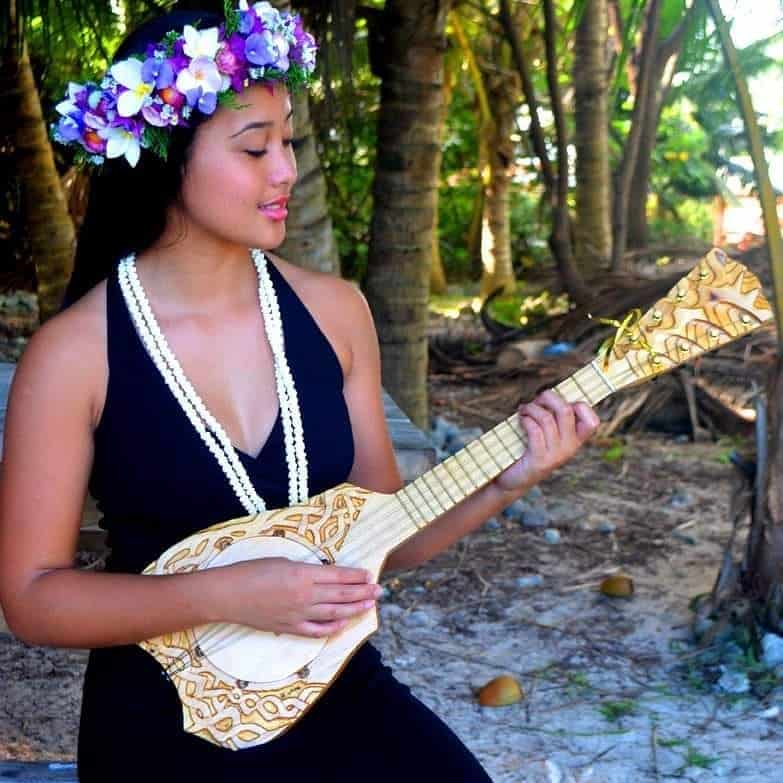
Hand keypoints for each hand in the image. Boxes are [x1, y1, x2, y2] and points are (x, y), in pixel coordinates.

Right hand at [215, 557, 381, 637]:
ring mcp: (298, 614)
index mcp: (303, 574)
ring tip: (369, 606)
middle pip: (341, 594)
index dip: (357, 577)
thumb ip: (306, 570)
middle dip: (363, 593)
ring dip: (354, 609)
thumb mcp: (283, 562)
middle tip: (379, 591)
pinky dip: (332, 628)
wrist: (228, 595)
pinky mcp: (290, 627)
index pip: (338, 576)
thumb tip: (324, 575)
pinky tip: (343, 624)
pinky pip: (316, 630)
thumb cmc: (252, 571)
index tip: (370, 575)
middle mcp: (305, 595)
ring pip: (334, 613)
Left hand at [492, 390, 598, 494]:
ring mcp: (556, 456)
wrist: (514, 479)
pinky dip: (525, 419)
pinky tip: (521, 419)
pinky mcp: (540, 460)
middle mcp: (570, 448)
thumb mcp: (546, 432)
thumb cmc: (527, 448)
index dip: (579, 405)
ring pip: (547, 418)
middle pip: (566, 410)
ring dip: (531, 408)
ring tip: (523, 410)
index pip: (592, 421)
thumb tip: (549, 394)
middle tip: (535, 401)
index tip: (558, 404)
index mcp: (575, 440)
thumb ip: (552, 415)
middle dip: (548, 397)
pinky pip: (535, 430)